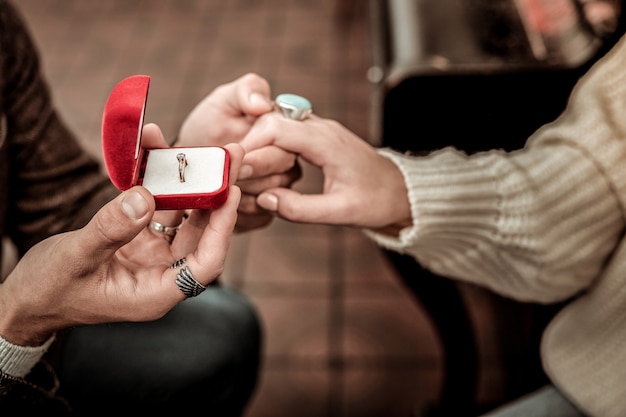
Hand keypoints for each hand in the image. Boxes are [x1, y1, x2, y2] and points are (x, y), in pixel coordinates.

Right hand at [0, 125, 243, 346]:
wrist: (27, 298)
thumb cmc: (49, 290)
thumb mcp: (75, 258)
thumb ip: (110, 230)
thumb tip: (144, 197)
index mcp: (156, 293)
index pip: (206, 263)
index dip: (223, 228)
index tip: (231, 191)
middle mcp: (162, 274)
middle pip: (202, 233)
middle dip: (216, 194)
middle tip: (230, 154)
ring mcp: (153, 256)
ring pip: (182, 217)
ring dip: (189, 184)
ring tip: (199, 149)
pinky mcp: (139, 241)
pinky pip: (157, 209)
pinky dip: (158, 185)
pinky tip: (157, 155)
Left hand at [177, 73, 301, 231]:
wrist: (194, 160)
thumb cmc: (211, 126)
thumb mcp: (223, 101)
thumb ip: (245, 91)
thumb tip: (261, 103)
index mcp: (284, 133)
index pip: (286, 144)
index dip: (261, 150)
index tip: (236, 150)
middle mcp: (288, 161)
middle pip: (283, 173)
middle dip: (251, 173)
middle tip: (225, 171)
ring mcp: (281, 188)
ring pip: (273, 196)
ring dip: (244, 192)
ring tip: (220, 185)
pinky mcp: (269, 211)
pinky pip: (262, 216)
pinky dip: (240, 210)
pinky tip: (223, 203)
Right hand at [240, 112, 411, 230]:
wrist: (401, 191)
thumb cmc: (377, 201)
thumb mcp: (341, 212)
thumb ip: (301, 208)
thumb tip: (265, 200)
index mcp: (326, 142)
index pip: (276, 128)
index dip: (250, 146)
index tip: (234, 169)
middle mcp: (322, 128)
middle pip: (272, 120)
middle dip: (249, 144)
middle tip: (234, 171)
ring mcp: (321, 130)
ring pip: (278, 124)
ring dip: (258, 144)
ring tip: (245, 171)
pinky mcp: (320, 138)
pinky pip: (288, 132)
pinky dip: (271, 147)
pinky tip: (263, 168)